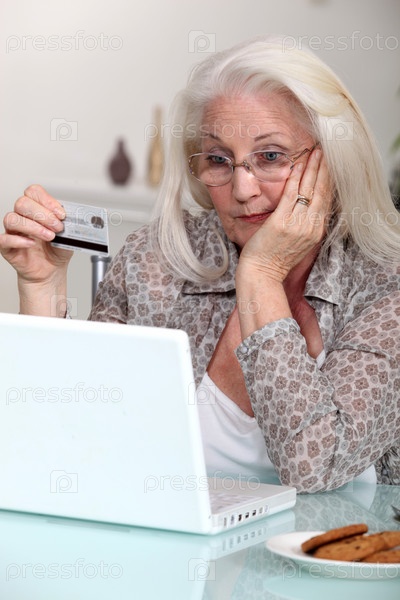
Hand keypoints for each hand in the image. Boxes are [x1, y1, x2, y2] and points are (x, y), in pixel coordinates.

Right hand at [0, 184, 72, 283]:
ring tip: (49, 237)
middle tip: (57, 227)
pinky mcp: (7, 246)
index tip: (61, 214)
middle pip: (22, 203)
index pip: (33, 192)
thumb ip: (68, 224)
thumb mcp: (68, 235)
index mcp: (36, 209)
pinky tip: (32, 244)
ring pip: (12, 218)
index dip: (47, 200)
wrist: (51, 271)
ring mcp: (13, 231)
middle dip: (42, 214)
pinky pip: (4, 238)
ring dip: (34, 227)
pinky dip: (18, 240)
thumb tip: (72, 217)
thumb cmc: (57, 251)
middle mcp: (23, 217)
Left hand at [238, 147, 331, 281]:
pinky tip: (298, 164)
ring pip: (309, 190)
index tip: (329, 164)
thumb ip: (305, 225)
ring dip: (313, 168)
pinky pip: (291, 195)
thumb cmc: (275, 259)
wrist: (262, 274)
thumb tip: (308, 207)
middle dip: (324, 168)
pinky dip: (296, 178)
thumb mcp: (299, 243)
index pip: (327, 200)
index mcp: (316, 231)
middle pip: (322, 191)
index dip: (329, 180)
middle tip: (324, 151)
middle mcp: (311, 227)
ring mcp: (297, 224)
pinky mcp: (281, 222)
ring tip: (315, 151)